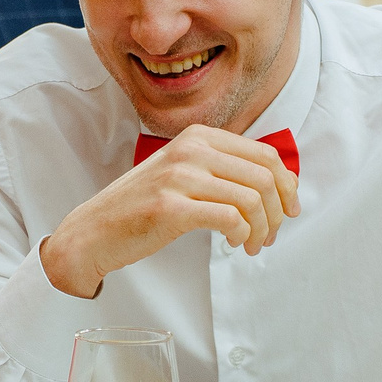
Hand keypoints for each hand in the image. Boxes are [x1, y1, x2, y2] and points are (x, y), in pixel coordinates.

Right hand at [40, 124, 298, 298]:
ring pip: (252, 199)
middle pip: (264, 176)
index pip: (264, 154)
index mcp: (197, 137)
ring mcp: (180, 177)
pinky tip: (235, 244)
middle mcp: (190, 150)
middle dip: (278, 210)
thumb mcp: (180, 172)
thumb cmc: (139, 208)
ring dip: (262, 228)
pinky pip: (230, 219)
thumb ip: (220, 169)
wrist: (93, 232)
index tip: (288, 208)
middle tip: (272, 233)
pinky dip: (242, 235)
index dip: (286, 184)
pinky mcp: (172, 208)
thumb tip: (276, 183)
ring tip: (253, 244)